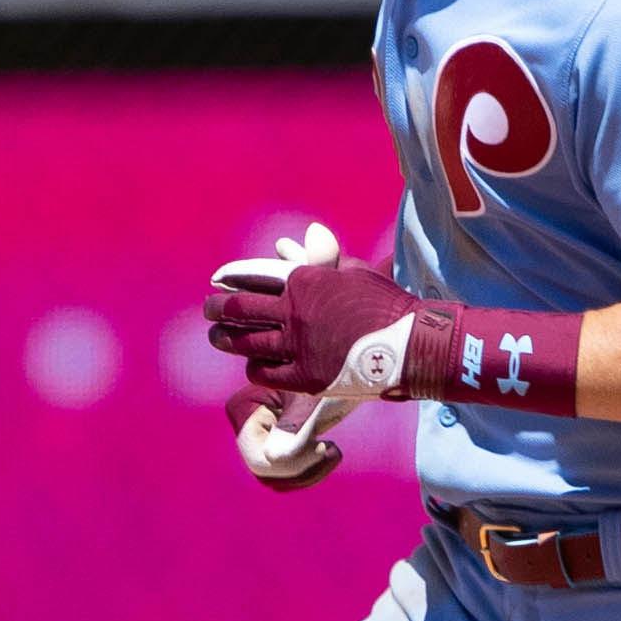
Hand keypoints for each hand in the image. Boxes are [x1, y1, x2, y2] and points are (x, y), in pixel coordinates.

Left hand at [205, 258, 437, 400]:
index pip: (253, 275)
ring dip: (226, 338)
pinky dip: (253, 367)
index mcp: (305, 279)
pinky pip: (264, 371)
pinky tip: (253, 365)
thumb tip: (284, 244)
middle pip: (241, 308)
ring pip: (246, 342)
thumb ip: (316, 259)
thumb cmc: (385, 304)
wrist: (411, 343)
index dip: (230, 277)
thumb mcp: (351, 272)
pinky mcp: (304, 376)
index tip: (218, 280)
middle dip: (218, 308)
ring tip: (218, 337)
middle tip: (209, 309)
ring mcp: (298, 344)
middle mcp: (295, 310)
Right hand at [225, 383, 343, 491]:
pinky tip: (331, 450)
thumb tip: (272, 459)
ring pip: (276, 479)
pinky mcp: (272, 449)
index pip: (258, 456)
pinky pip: (286, 478)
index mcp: (241, 408)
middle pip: (265, 471)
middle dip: (303, 468)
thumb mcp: (309, 400)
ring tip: (334, 450)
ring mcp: (255, 440)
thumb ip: (292, 426)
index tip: (323, 446)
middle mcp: (243, 427)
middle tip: (332, 449)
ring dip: (311, 472)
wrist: (335, 368)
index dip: (291, 462)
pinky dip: (311, 471)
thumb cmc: (324, 376)